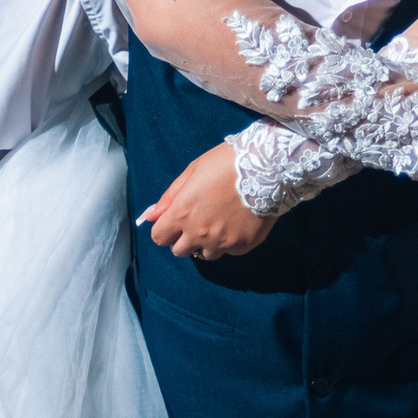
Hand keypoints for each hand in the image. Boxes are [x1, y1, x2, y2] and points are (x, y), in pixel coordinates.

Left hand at [139, 143, 273, 259]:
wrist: (268, 166)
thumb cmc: (226, 163)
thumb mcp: (192, 172)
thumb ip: (169, 198)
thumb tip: (149, 217)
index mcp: (182, 214)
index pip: (159, 237)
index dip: (165, 229)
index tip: (174, 222)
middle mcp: (200, 233)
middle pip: (179, 251)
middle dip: (183, 239)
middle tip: (197, 221)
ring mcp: (223, 242)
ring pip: (205, 254)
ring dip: (206, 243)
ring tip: (218, 223)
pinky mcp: (243, 246)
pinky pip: (229, 251)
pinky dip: (229, 241)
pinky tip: (237, 223)